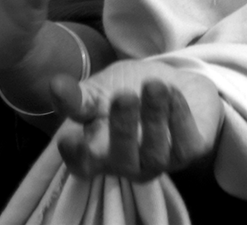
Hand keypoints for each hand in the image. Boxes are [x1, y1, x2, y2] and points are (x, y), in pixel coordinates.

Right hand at [53, 59, 223, 181]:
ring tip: (154, 87)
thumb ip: (80, 95)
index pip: (82, 167)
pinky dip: (180, 117)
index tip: (71, 136)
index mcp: (99, 153)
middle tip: (125, 96)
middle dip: (123, 129)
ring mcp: (160, 161)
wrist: (176, 78)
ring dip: (154, 118)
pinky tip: (174, 92)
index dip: (76, 156)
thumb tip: (55, 85)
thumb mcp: (100, 89)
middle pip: (122, 160)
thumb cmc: (130, 88)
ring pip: (156, 154)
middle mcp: (128, 164)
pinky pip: (186, 145)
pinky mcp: (190, 151)